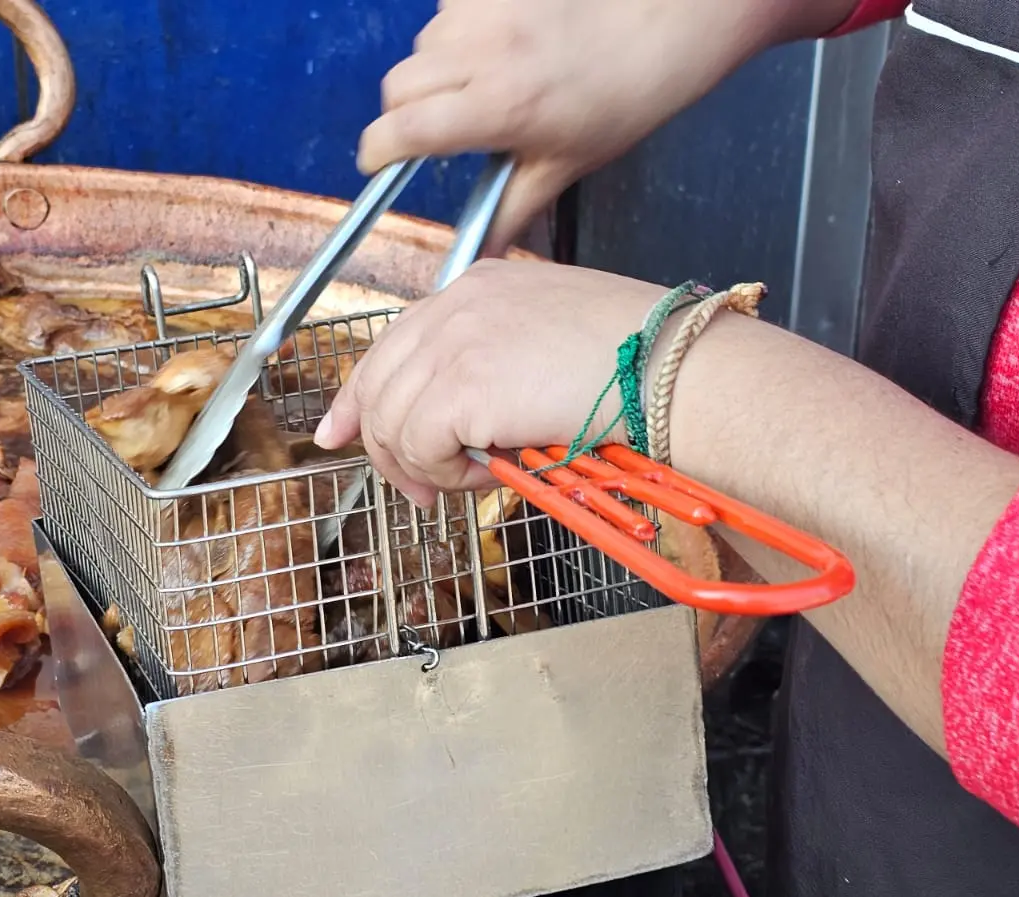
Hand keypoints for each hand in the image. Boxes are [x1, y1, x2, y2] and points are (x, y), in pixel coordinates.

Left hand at [314, 259, 667, 503]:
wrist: (676, 370)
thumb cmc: (642, 364)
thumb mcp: (556, 340)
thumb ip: (502, 361)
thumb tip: (468, 423)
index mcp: (481, 283)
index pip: (396, 340)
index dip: (360, 394)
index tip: (342, 432)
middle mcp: (459, 303)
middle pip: (380, 382)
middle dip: (384, 446)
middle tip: (418, 491)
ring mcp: (457, 340)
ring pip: (394, 422)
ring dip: (429, 466)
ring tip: (478, 480)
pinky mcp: (462, 384)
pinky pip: (419, 445)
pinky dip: (444, 473)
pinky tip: (486, 475)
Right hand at [358, 0, 848, 255]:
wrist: (658, 28)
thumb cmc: (619, 100)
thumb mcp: (563, 168)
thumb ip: (508, 214)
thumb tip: (475, 260)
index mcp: (499, 107)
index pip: (405, 130)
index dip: (378, 151)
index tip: (378, 163)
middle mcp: (484, 54)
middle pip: (399, 86)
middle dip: (403, 112)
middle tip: (431, 128)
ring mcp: (487, 12)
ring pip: (422, 46)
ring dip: (434, 68)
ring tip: (476, 81)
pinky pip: (447, 10)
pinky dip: (456, 30)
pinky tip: (491, 45)